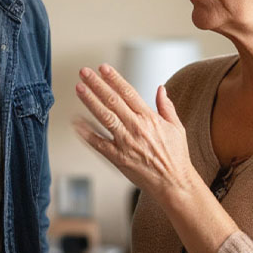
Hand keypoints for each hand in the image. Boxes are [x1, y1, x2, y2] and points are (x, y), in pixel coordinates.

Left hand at [74, 64, 195, 201]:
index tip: (103, 68)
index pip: (129, 92)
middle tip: (84, 72)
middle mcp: (136, 128)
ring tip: (79, 88)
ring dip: (90, 101)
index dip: (114, 78)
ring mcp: (125, 143)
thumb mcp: (177, 127)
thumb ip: (166, 106)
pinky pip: (98, 142)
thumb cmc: (176, 157)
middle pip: (113, 100)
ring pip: (104, 117)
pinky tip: (76, 121)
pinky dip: (86, 132)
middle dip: (97, 84)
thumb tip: (161, 88)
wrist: (174, 184)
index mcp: (150, 118)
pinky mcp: (117, 158)